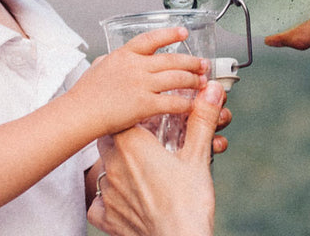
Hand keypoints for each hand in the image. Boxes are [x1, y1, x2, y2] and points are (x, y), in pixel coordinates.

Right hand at [70, 27, 208, 136]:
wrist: (79, 113)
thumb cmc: (84, 95)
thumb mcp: (97, 67)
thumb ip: (109, 61)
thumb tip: (111, 59)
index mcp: (124, 55)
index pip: (152, 39)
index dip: (170, 34)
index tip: (183, 33)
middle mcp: (136, 66)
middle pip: (172, 60)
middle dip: (192, 62)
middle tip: (203, 64)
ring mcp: (142, 84)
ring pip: (177, 79)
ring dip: (193, 81)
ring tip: (202, 82)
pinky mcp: (145, 104)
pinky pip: (172, 102)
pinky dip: (185, 103)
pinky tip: (192, 104)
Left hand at [88, 82, 223, 235]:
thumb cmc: (188, 204)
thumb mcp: (198, 156)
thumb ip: (201, 119)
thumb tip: (211, 91)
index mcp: (132, 145)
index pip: (123, 117)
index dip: (136, 116)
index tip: (149, 120)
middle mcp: (113, 166)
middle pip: (111, 140)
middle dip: (126, 139)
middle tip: (147, 145)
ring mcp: (106, 193)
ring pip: (105, 170)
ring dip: (119, 169)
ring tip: (141, 173)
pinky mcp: (105, 217)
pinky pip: (99, 202)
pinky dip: (109, 200)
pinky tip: (125, 200)